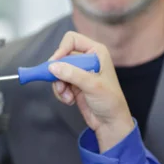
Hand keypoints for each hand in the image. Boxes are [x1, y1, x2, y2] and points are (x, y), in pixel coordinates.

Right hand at [48, 31, 133, 151]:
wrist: (110, 122)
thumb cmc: (110, 101)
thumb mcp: (92, 85)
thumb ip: (72, 74)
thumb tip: (52, 66)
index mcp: (96, 52)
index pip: (72, 40)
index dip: (61, 50)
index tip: (54, 65)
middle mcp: (87, 58)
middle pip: (62, 56)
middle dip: (59, 73)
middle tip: (59, 85)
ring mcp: (79, 71)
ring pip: (57, 71)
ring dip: (58, 85)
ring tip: (67, 97)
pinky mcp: (73, 84)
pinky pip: (58, 82)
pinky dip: (60, 92)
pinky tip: (69, 100)